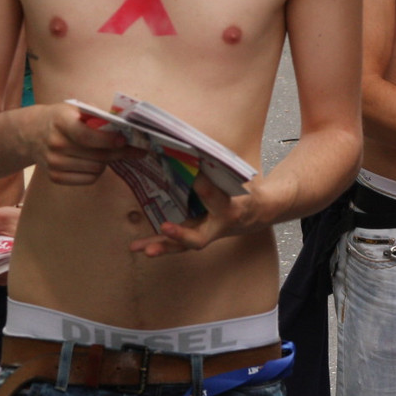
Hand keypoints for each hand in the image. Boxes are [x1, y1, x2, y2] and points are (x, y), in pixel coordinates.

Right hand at [35, 105, 129, 185]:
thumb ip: (96, 116)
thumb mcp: (74, 109)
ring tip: (105, 152)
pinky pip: (88, 180)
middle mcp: (55, 143)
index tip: (123, 140)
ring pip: (96, 169)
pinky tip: (94, 162)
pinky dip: (96, 172)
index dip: (108, 140)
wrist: (31, 133)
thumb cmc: (60, 119)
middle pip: (97, 155)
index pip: (87, 136)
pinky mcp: (55, 177)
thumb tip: (123, 127)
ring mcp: (54, 162)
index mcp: (61, 121)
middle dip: (117, 152)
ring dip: (106, 161)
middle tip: (131, 149)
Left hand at [129, 174, 265, 257]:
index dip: (203, 187)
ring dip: (161, 247)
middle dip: (181, 234)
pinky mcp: (196, 236)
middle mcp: (217, 225)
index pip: (214, 197)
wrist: (259, 213)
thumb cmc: (246, 190)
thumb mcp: (237, 177)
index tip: (190, 174)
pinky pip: (176, 244)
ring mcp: (206, 234)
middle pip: (199, 237)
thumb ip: (217, 167)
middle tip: (164, 228)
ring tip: (140, 248)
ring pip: (183, 246)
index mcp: (231, 207)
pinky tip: (137, 246)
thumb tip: (192, 147)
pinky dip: (158, 244)